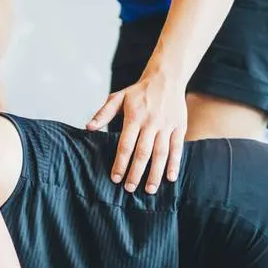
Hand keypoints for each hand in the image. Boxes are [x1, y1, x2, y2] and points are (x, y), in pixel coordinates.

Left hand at [86, 71, 186, 193]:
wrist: (166, 78)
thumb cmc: (139, 91)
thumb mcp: (118, 97)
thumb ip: (103, 113)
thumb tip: (88, 128)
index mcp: (134, 117)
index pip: (126, 144)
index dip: (120, 162)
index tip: (115, 178)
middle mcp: (151, 122)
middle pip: (143, 152)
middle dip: (136, 172)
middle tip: (129, 189)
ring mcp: (166, 125)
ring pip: (160, 153)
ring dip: (155, 173)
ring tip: (149, 190)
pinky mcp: (179, 127)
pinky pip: (177, 148)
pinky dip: (174, 163)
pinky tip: (171, 178)